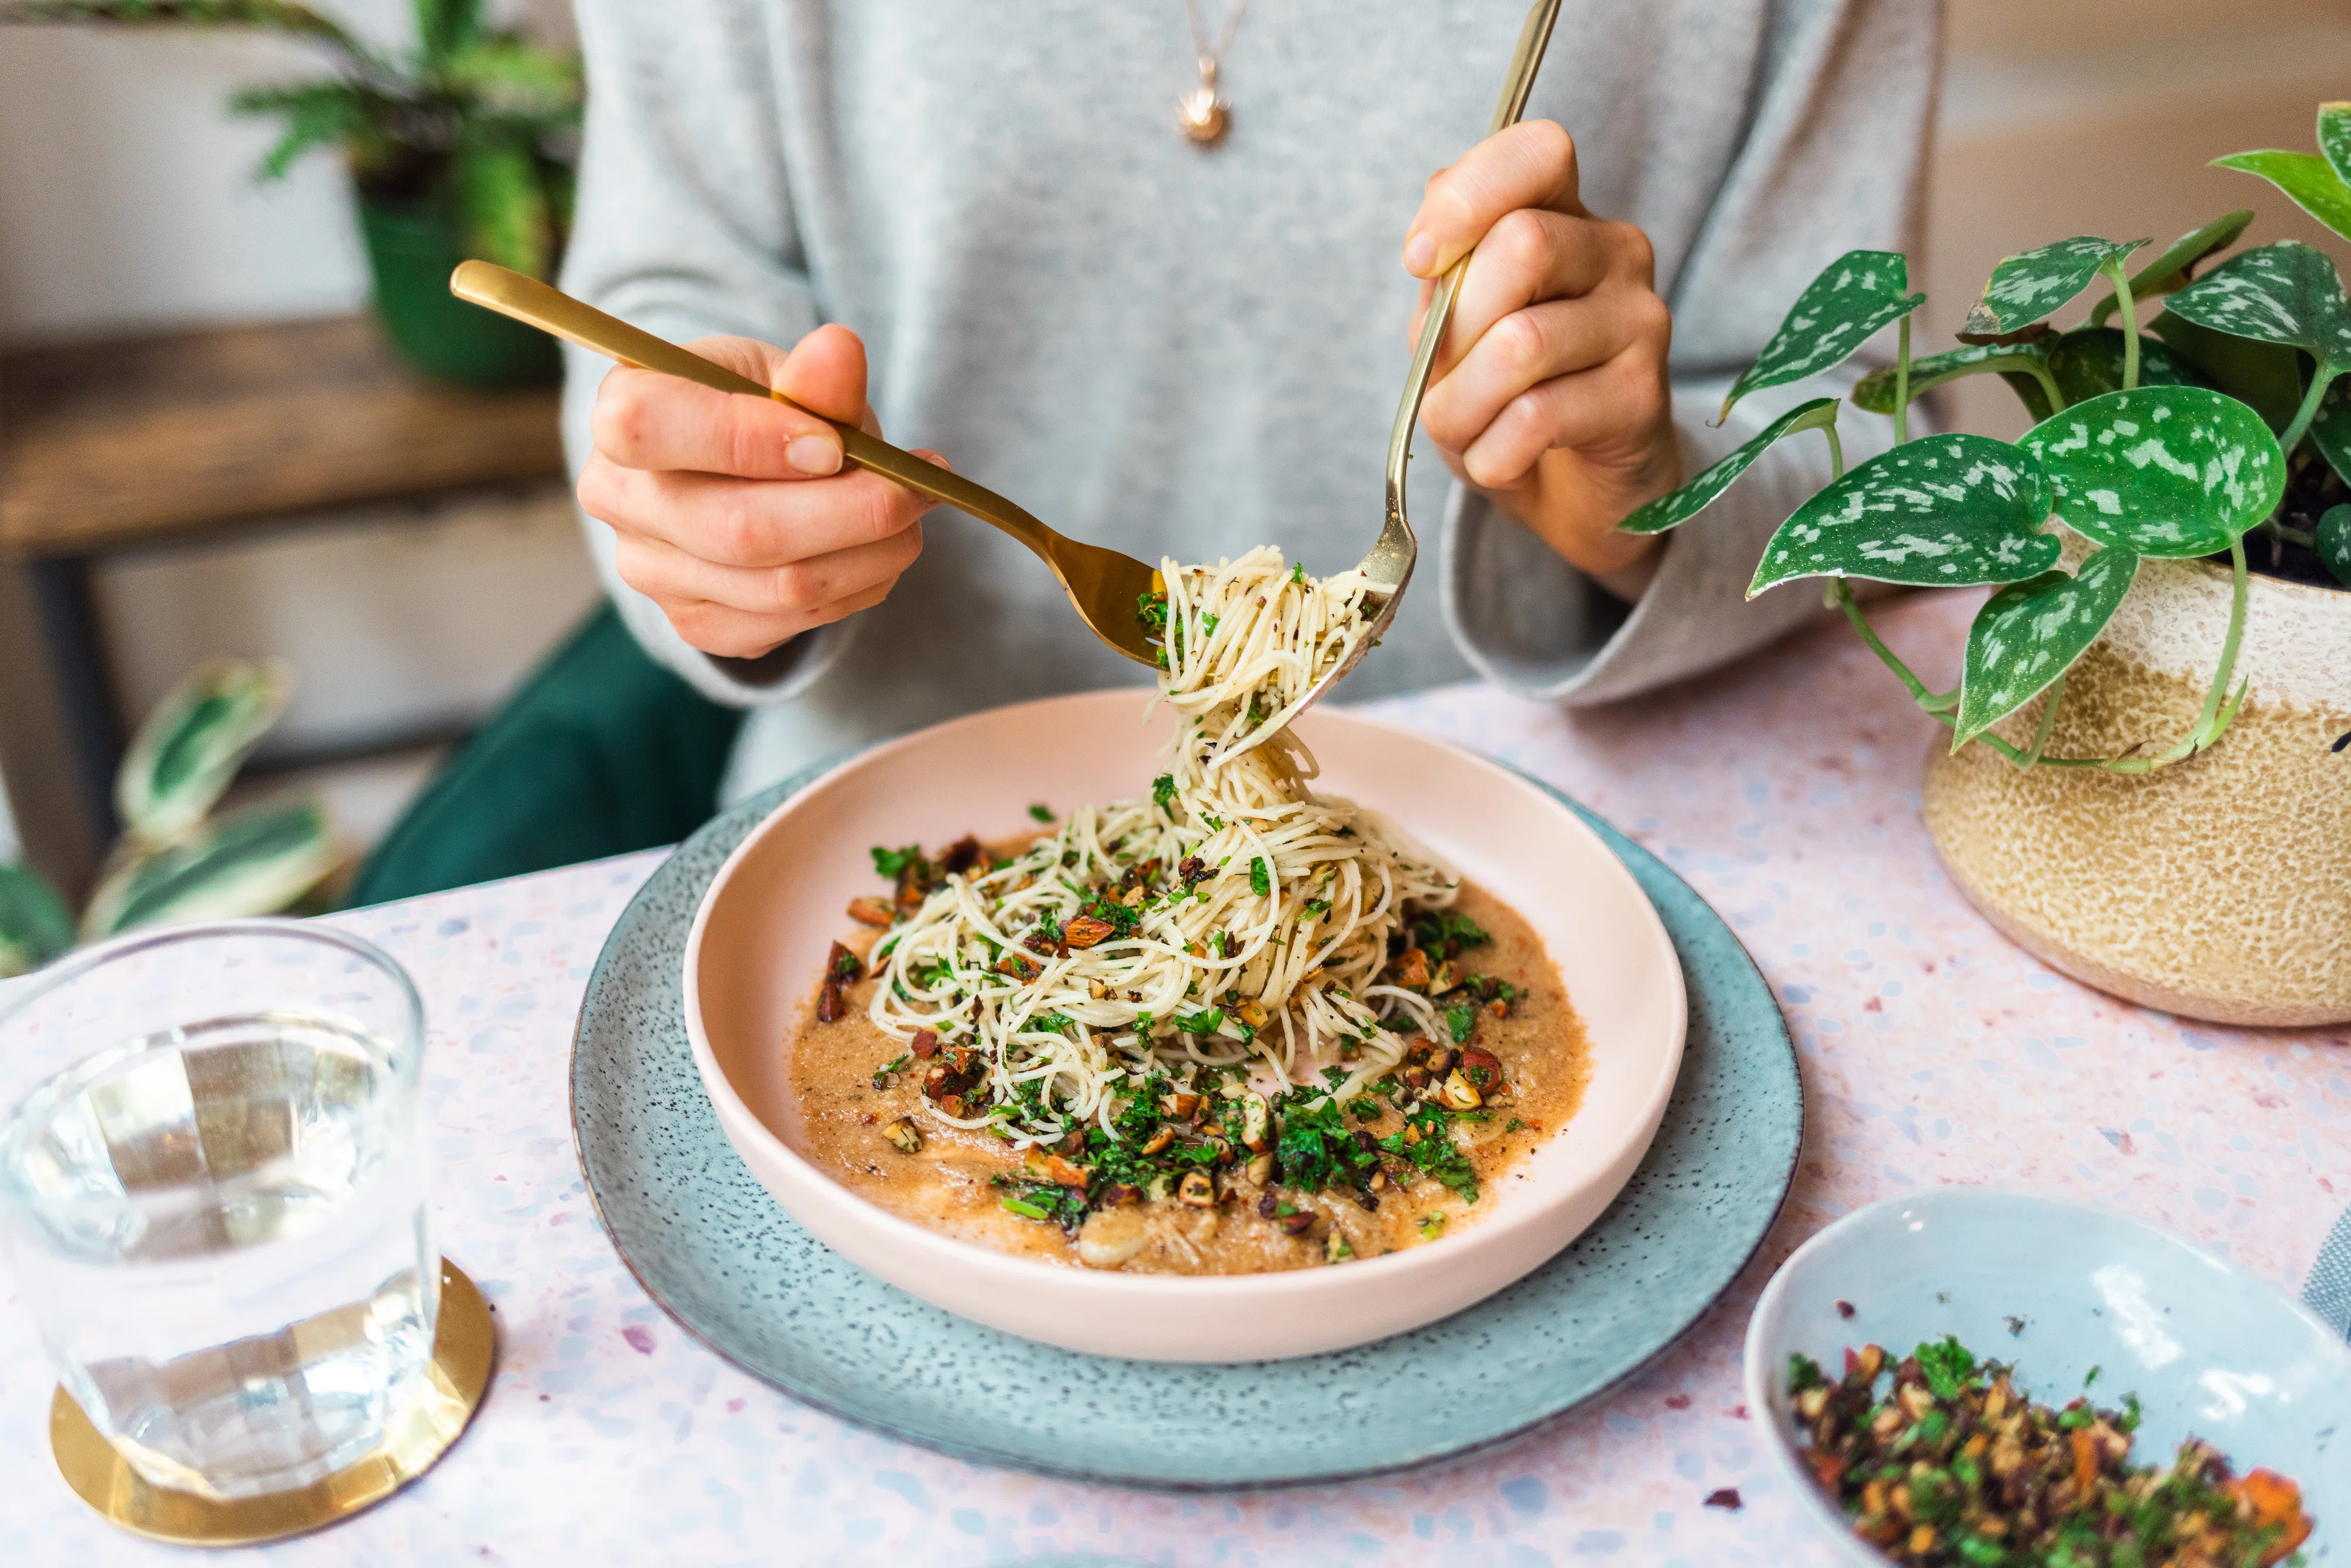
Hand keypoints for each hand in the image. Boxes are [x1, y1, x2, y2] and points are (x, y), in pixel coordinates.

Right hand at [576, 325, 941, 659]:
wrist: (743, 469)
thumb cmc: (763, 408)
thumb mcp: (784, 373)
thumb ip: (814, 376)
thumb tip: (839, 350)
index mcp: (620, 410)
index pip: (650, 428)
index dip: (750, 440)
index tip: (834, 445)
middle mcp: (618, 498)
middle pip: (737, 529)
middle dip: (852, 512)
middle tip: (918, 488)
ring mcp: (650, 572)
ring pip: (778, 588)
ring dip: (871, 554)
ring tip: (913, 512)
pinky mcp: (695, 623)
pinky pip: (790, 624)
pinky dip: (856, 589)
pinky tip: (878, 552)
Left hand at [1404, 120, 1677, 596]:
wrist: (1578, 494)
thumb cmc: (1509, 399)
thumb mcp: (1458, 333)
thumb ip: (1444, 280)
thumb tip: (1430, 246)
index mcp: (1564, 215)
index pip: (1537, 150)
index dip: (1466, 198)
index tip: (1419, 261)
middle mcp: (1616, 252)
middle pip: (1523, 244)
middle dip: (1455, 328)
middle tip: (1443, 380)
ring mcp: (1640, 320)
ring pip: (1522, 342)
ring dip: (1461, 406)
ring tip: (1462, 431)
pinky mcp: (1644, 395)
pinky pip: (1539, 416)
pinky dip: (1492, 453)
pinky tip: (1499, 462)